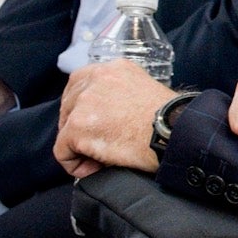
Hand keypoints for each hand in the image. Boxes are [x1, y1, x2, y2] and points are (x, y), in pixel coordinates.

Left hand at [53, 59, 176, 178]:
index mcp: (113, 69)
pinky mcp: (78, 127)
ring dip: (79, 147)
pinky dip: (76, 165)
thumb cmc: (169, 119)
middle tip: (100, 145)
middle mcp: (96, 79)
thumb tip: (104, 115)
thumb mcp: (143, 90)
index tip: (93, 125)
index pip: (79, 83)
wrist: (175, 132)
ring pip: (65, 129)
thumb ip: (119, 93)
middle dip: (78, 128)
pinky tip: (96, 168)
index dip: (81, 108)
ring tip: (102, 159)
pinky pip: (63, 152)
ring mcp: (84, 102)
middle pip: (68, 106)